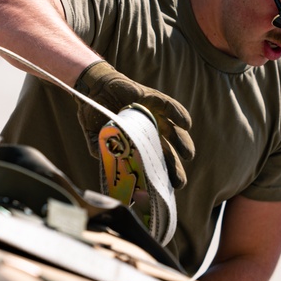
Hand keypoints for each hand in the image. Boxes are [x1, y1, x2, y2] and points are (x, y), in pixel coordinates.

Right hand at [75, 61, 194, 188]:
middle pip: (167, 151)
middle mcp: (149, 131)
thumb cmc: (95, 115)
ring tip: (188, 156)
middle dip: (174, 167)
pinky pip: (169, 106)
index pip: (152, 162)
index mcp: (137, 144)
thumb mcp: (95, 136)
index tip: (165, 190)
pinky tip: (186, 125)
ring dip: (182, 143)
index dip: (160, 176)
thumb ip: (100, 150)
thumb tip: (108, 165)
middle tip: (179, 182)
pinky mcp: (152, 99)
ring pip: (174, 131)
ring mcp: (152, 115)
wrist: (92, 90)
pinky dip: (179, 114)